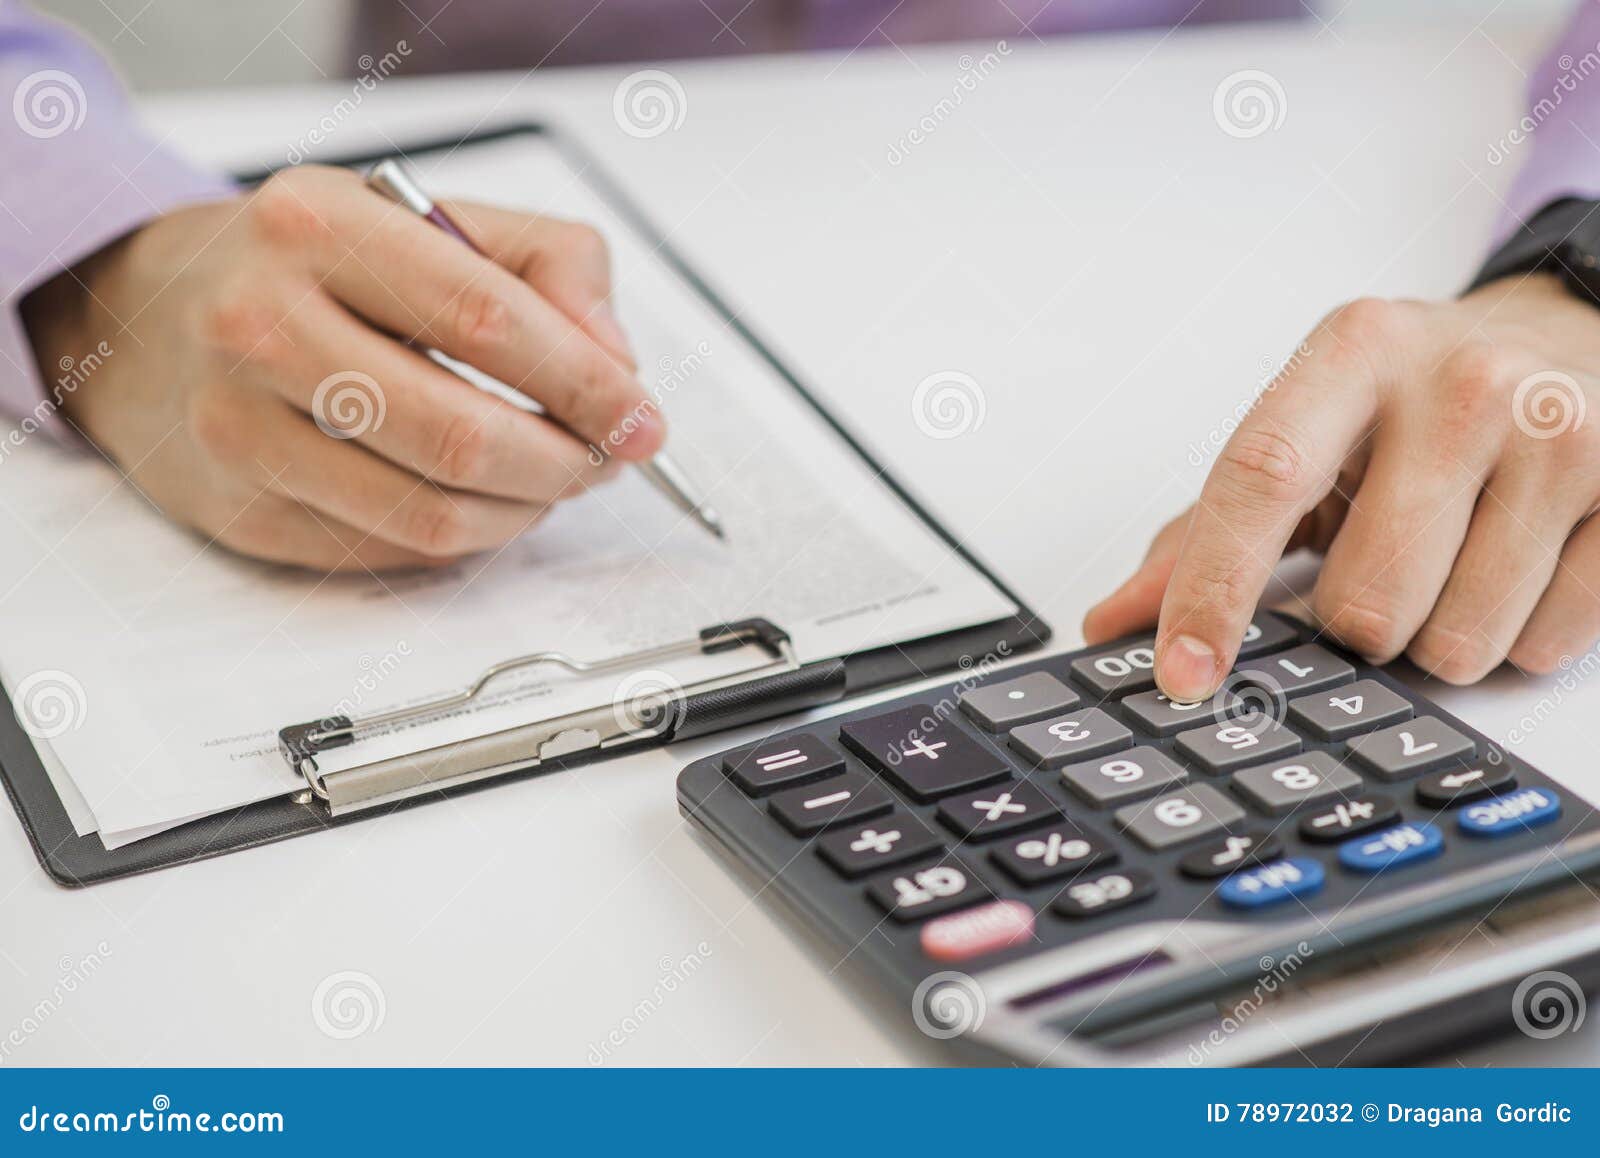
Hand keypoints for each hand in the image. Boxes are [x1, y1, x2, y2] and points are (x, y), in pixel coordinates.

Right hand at [22, 165, 660, 570]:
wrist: (149, 316)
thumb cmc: (313, 266)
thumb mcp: (427, 217)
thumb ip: (549, 263)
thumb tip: (617, 365)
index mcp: (317, 226)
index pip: (490, 321)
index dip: (588, 384)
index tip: (641, 418)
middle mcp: (260, 323)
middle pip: (464, 437)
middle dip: (565, 463)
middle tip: (603, 459)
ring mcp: (239, 428)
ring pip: (431, 513)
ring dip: (525, 511)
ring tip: (551, 479)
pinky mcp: (241, 510)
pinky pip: (391, 551)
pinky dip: (466, 537)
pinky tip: (483, 501)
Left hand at [1084, 274, 1599, 698]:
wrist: (1573, 333)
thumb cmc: (1419, 395)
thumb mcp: (1309, 427)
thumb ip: (1207, 527)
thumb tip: (1118, 621)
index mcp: (1351, 354)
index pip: (1260, 482)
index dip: (1211, 590)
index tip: (1180, 672)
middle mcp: (1461, 384)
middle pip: (1365, 603)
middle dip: (1357, 621)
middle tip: (1382, 564)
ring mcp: (1562, 435)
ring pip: (1457, 641)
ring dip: (1440, 634)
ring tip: (1457, 554)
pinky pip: (1548, 642)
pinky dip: (1519, 633)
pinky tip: (1521, 561)